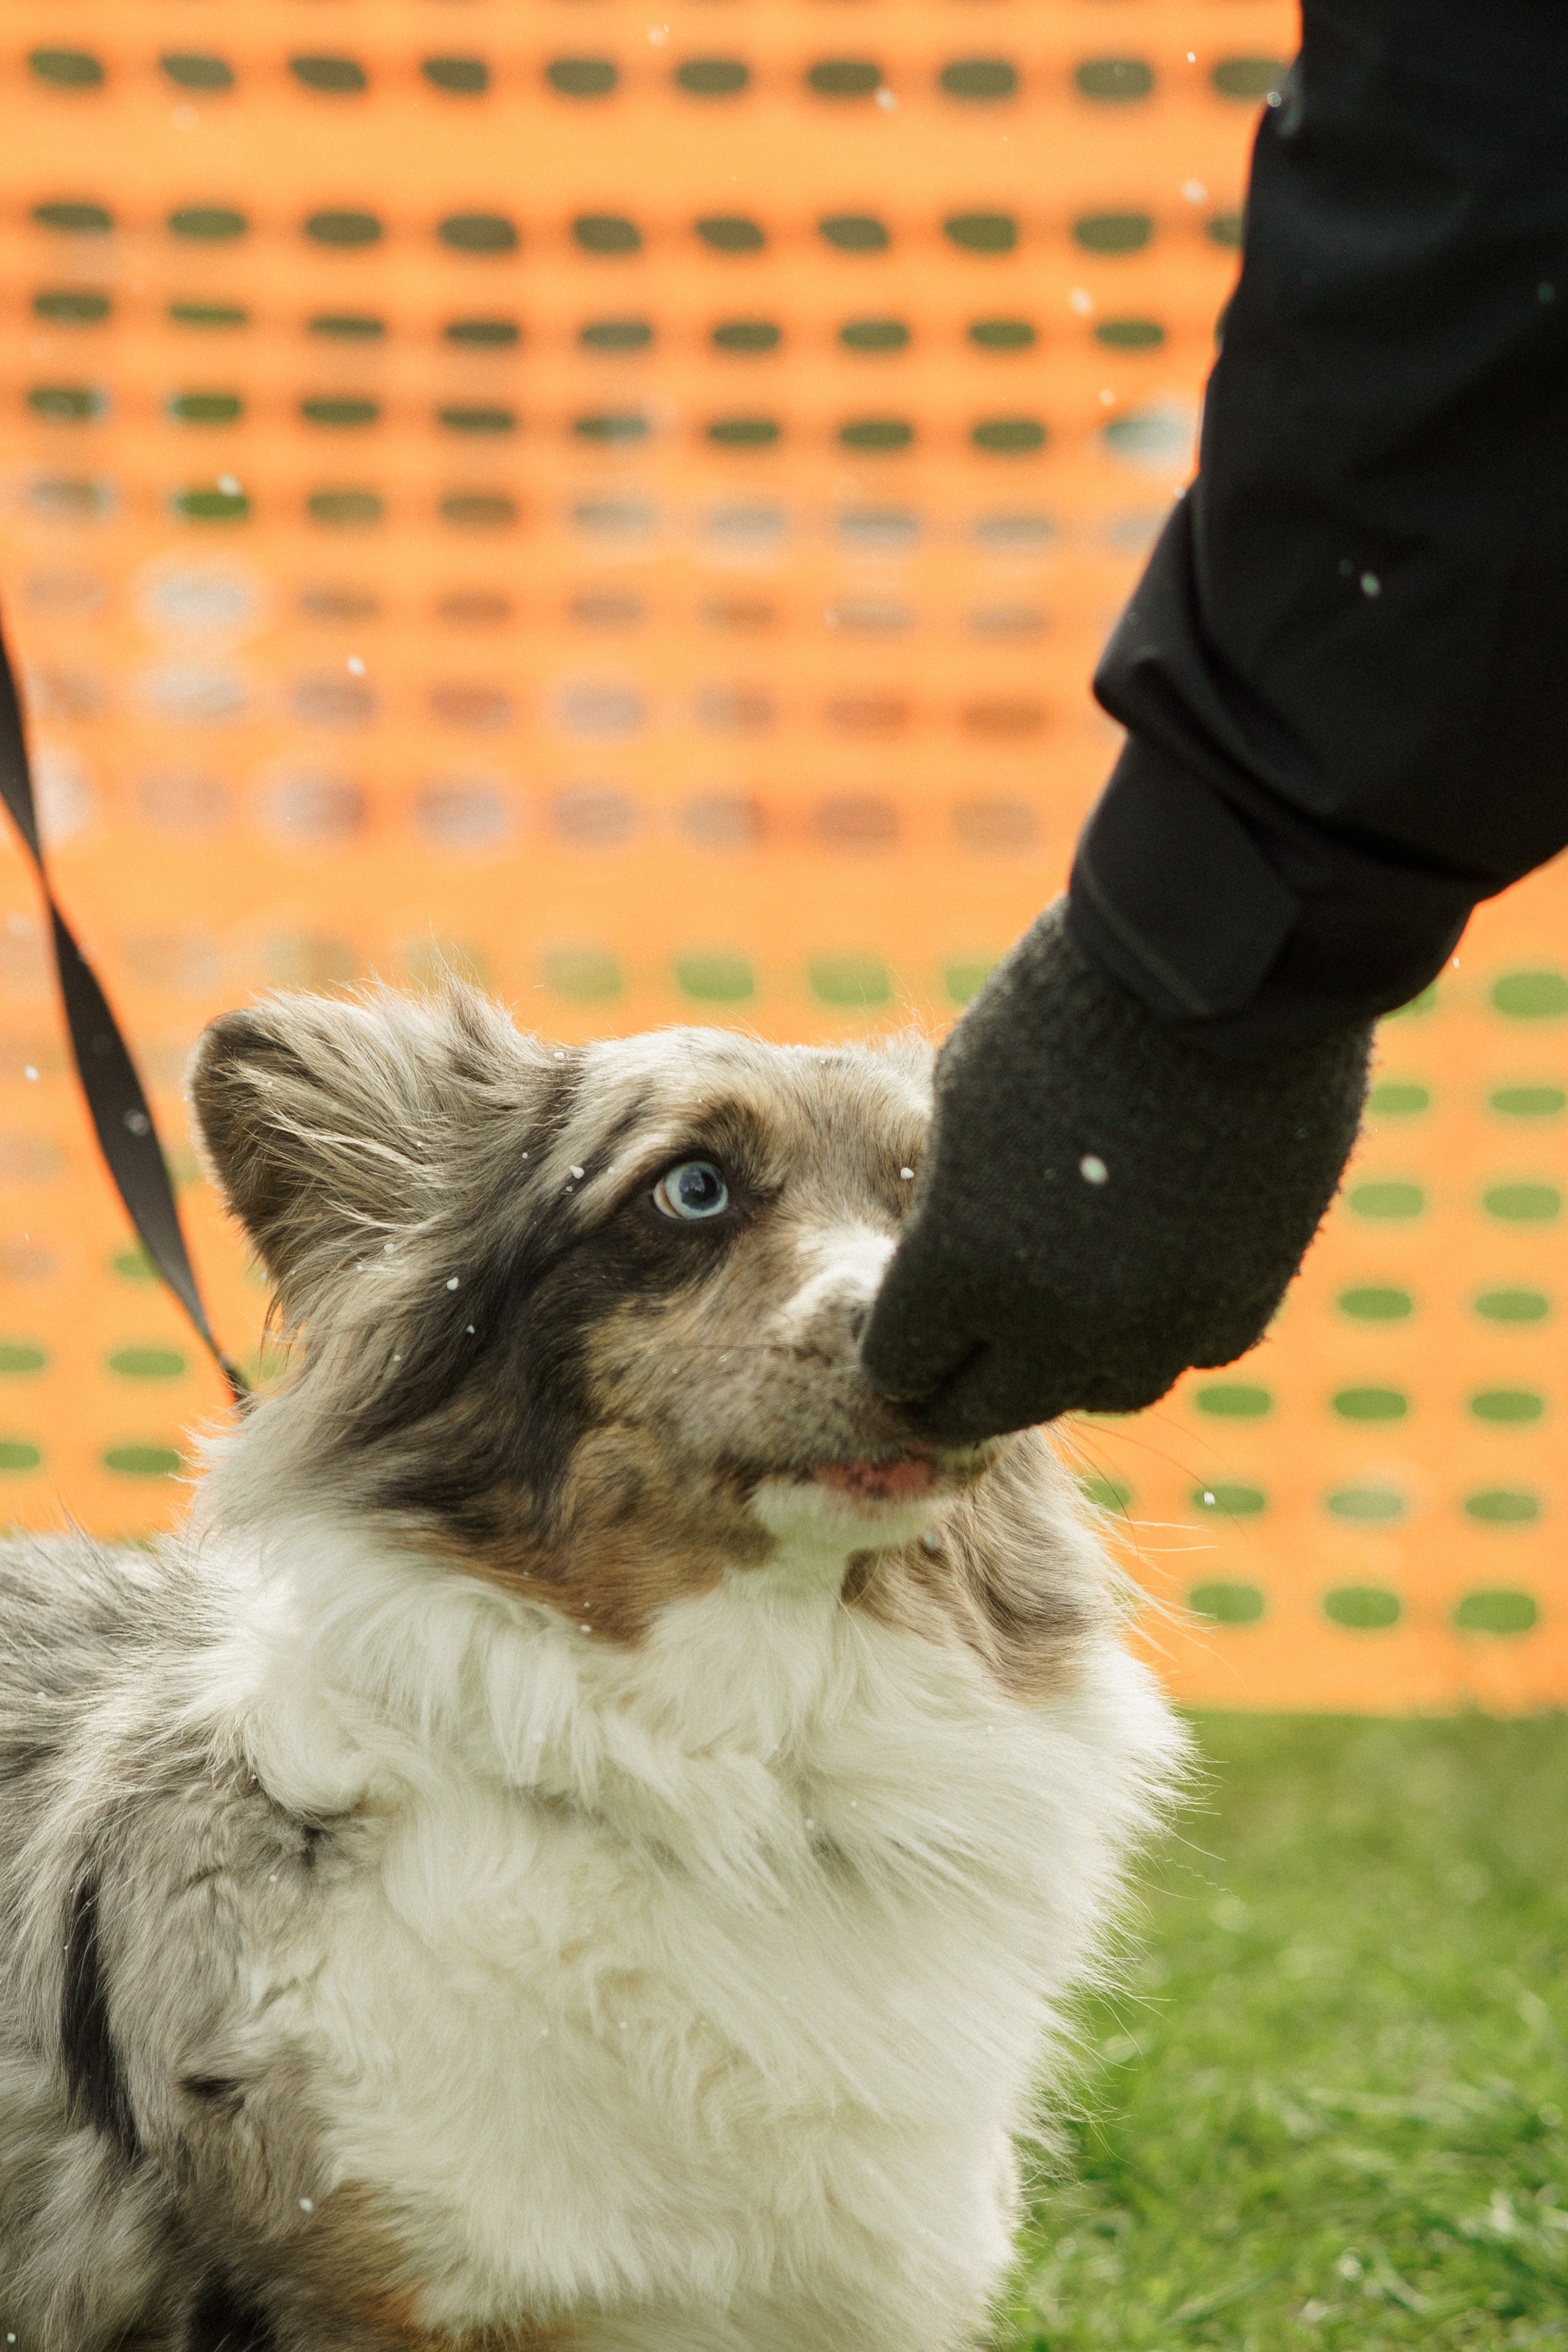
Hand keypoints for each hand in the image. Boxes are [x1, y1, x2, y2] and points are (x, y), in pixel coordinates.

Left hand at [862, 901, 1370, 1441]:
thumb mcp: (961, 1099)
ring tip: (1061, 1307)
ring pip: (1097, 1391)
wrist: (1222, 971)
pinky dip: (1162, 1324)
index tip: (900, 1335)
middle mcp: (1058, 1323)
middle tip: (964, 1353)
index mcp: (961, 1269)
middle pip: (990, 1408)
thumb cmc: (1065, 1007)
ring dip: (1069, 1361)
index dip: (893, 1352)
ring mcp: (1161, 1323)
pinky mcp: (1246, 1300)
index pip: (901, 1365)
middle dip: (966, 1382)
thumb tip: (944, 1252)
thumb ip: (946, 1201)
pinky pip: (1190, 1350)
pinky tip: (1152, 1268)